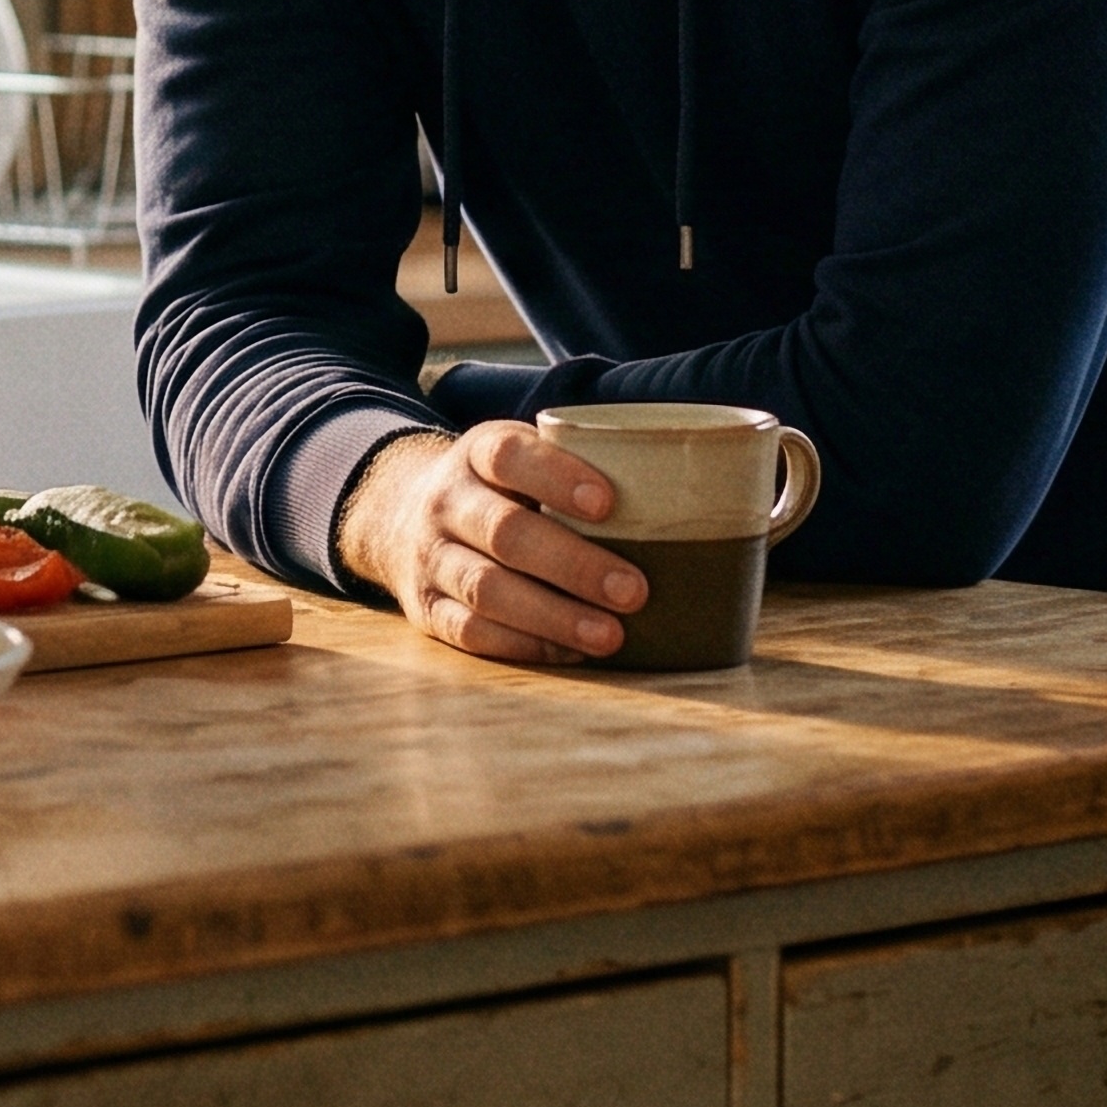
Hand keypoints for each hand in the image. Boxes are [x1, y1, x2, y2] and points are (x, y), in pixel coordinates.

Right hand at [337, 424, 651, 664]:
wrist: (399, 517)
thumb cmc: (500, 490)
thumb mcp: (523, 459)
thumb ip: (582, 469)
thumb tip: (708, 493)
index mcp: (476, 454)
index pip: (509, 456)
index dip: (556, 477)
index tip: (609, 504)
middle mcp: (445, 502)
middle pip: (505, 532)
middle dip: (573, 565)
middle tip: (635, 590)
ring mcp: (430, 558)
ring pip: (486, 588)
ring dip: (553, 615)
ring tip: (612, 635)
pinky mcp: (427, 610)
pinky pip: (471, 632)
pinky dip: (525, 643)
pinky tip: (572, 652)